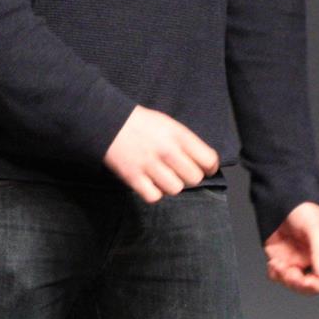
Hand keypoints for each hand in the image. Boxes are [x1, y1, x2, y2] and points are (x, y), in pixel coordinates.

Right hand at [103, 106, 218, 202]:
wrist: (109, 122)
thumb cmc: (142, 124)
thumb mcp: (169, 124)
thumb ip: (186, 143)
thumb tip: (204, 164)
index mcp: (179, 135)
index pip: (209, 160)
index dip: (210, 168)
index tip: (204, 169)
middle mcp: (167, 150)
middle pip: (194, 178)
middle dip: (189, 177)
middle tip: (179, 172)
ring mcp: (150, 164)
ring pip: (176, 189)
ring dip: (171, 186)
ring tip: (163, 177)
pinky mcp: (134, 177)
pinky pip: (154, 196)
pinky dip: (154, 193)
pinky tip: (150, 183)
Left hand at [263, 202, 318, 294]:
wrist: (280, 199)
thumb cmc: (303, 209)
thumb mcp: (315, 228)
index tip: (308, 280)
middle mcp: (310, 260)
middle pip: (309, 286)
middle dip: (298, 284)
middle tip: (289, 272)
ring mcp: (294, 260)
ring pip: (291, 284)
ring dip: (284, 278)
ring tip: (278, 263)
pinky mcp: (279, 258)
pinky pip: (277, 276)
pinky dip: (274, 274)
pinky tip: (273, 262)